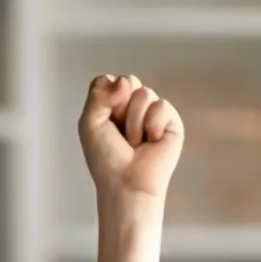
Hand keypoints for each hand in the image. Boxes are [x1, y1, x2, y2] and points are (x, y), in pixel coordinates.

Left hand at [79, 74, 182, 215]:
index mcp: (111, 106)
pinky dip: (152, 125)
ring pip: (144, 93)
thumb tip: (124, 79)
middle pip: (128, 81)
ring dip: (134, 120)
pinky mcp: (171, 121)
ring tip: (134, 141)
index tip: (104, 119)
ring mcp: (152, 113)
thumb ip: (98, 94)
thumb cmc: (106, 159)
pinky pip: (161, 105)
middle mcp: (132, 107)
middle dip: (120, 106)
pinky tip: (151, 141)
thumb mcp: (89, 123)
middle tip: (119, 131)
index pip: (109, 81)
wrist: (126, 182)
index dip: (106, 96)